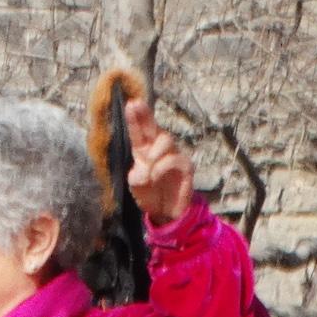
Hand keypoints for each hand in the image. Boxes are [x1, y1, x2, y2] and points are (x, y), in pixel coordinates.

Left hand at [124, 99, 194, 225]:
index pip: (141, 132)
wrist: (167, 212)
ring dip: (153, 154)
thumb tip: (143, 167)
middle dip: (145, 116)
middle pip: (156, 129)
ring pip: (165, 141)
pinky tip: (154, 176)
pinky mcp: (186, 166)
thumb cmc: (151, 195)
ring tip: (147, 168)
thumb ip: (136, 175)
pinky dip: (161, 167)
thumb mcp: (137, 185)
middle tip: (135, 105)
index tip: (131, 104)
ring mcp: (175, 156)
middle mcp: (161, 150)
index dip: (136, 118)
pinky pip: (173, 159)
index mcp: (145, 152)